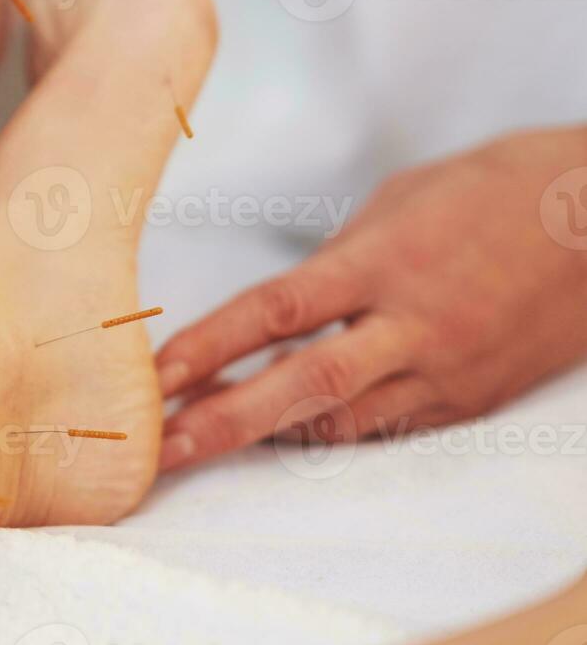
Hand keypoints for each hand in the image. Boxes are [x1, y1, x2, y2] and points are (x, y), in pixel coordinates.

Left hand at [154, 127, 586, 470]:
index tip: (153, 375)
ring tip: (198, 441)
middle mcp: (416, 325)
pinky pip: (385, 428)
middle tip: (159, 453)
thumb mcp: (398, 204)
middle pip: (305, 385)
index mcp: (388, 261)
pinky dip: (327, 432)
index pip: (277, 311)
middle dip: (224, 423)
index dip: (209, 346)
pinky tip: (280, 430)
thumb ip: (334, 263)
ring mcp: (447, 371)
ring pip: (342, 423)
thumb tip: (272, 317)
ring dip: (266, 435)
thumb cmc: (492, 191)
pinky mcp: (471, 402)